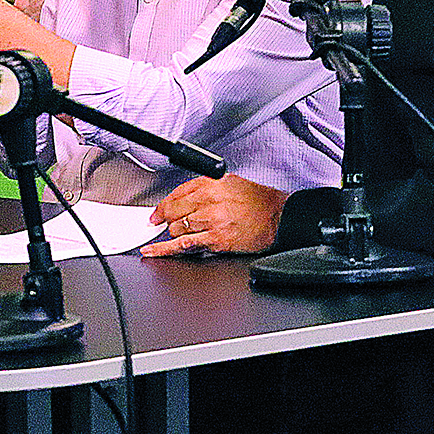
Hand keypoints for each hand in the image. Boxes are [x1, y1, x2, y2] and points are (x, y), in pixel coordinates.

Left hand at [140, 174, 285, 256]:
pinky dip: (166, 250)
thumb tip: (178, 199)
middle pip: (173, 213)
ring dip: (178, 232)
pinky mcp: (216, 241)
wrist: (280, 217)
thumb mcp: (228, 181)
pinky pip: (184, 246)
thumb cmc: (258, 201)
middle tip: (174, 223)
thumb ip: (201, 188)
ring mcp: (211, 223)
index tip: (156, 214)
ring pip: (177, 229)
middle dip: (170, 219)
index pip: (174, 196)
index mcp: (209, 186)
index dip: (162, 207)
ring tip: (193, 230)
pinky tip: (153, 251)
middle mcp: (208, 203)